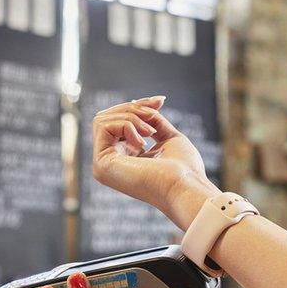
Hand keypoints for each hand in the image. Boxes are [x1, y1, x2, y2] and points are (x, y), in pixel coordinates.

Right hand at [92, 96, 220, 229]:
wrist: (185, 186)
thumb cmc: (184, 169)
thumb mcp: (168, 138)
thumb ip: (153, 122)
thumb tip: (144, 104)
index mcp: (125, 159)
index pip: (119, 122)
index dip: (138, 106)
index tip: (161, 100)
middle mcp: (110, 163)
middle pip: (107, 117)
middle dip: (134, 108)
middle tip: (155, 115)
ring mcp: (103, 165)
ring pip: (103, 119)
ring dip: (131, 116)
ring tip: (151, 132)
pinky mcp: (101, 164)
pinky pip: (103, 126)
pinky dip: (126, 125)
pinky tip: (143, 142)